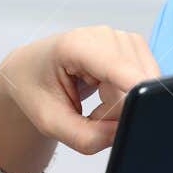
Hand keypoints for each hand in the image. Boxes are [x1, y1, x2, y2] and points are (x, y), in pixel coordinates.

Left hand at [0, 26, 160, 155]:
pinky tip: (105, 93)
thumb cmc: (35, 90)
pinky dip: (126, 98)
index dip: (137, 97)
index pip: (124, 71)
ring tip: (95, 102)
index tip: (140, 119)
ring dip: (121, 106)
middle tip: (89, 115)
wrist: (30, 71)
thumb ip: (86, 137)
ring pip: (141, 89)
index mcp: (77, 46)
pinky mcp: (134, 47)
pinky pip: (143, 84)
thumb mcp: (50, 123)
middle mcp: (105, 35)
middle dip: (116, 113)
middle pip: (133, 88)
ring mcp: (123, 38)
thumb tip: (124, 134)